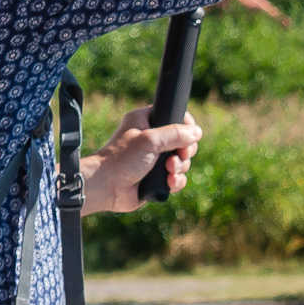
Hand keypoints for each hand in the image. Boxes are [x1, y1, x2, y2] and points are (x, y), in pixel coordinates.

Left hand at [85, 105, 204, 211]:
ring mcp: (155, 159)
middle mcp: (151, 139)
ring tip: (169, 171)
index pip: (175, 116)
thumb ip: (175, 134)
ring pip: (182, 161)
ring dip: (180, 167)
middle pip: (184, 141)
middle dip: (184, 151)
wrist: (106, 187)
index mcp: (146, 122)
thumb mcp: (150, 140)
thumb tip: (197, 132)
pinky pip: (177, 178)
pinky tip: (169, 182)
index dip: (186, 125)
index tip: (189, 135)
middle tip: (177, 156)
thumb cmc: (121, 160)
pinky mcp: (157, 178)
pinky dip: (176, 181)